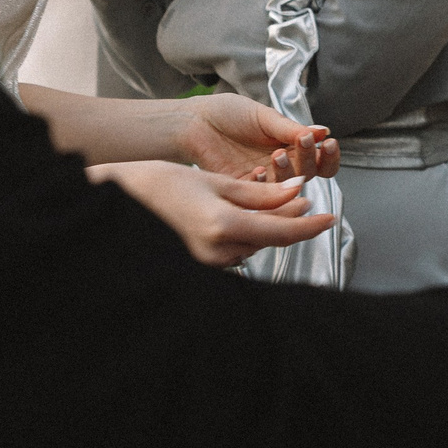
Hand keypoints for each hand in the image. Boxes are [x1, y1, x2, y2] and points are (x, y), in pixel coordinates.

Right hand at [88, 160, 333, 268]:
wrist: (118, 202)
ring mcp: (207, 263)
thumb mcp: (215, 182)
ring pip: (252, 245)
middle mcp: (217, 252)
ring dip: (265, 226)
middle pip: (268, 239)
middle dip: (287, 220)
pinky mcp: (199, 266)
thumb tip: (295, 193)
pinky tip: (242, 216)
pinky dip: (245, 234)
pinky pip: (233, 250)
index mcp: (223, 227)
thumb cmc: (158, 185)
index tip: (329, 218)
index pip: (281, 233)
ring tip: (271, 203)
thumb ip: (259, 193)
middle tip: (301, 200)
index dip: (310, 226)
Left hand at [176, 93, 338, 181]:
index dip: (329, 155)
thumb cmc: (228, 114)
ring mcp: (264, 179)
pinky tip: (258, 172)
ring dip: (288, 173)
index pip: (320, 159)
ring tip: (277, 154)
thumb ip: (291, 129)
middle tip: (303, 143)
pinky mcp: (245, 190)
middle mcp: (281, 165)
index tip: (328, 143)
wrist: (196, 122)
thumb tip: (322, 131)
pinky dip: (263, 185)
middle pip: (309, 174)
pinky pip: (261, 196)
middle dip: (310, 159)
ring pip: (289, 188)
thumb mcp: (264, 117)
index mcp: (290, 146)